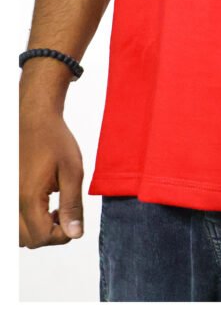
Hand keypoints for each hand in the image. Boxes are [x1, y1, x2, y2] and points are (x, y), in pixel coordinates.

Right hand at [19, 105, 83, 247]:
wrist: (33, 119)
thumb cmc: (53, 140)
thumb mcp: (72, 171)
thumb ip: (72, 205)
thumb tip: (75, 233)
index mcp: (27, 198)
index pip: (42, 238)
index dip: (62, 235)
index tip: (72, 220)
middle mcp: (11, 201)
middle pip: (28, 240)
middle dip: (49, 233)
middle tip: (62, 213)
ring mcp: (6, 197)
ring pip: (17, 234)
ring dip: (34, 229)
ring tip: (50, 208)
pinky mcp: (6, 191)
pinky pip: (12, 219)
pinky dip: (24, 219)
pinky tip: (38, 202)